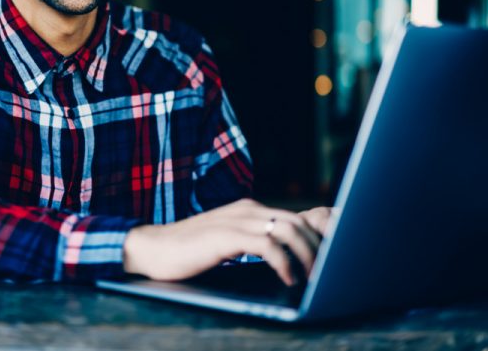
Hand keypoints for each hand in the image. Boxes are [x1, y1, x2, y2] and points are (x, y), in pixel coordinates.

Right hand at [123, 198, 331, 285]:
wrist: (154, 248)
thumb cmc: (191, 250)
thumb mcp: (229, 241)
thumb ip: (253, 241)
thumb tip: (284, 257)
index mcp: (250, 209)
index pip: (295, 215)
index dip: (318, 234)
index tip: (332, 256)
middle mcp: (248, 209)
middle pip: (298, 221)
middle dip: (318, 247)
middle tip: (326, 272)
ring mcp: (237, 220)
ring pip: (288, 230)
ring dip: (307, 255)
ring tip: (310, 277)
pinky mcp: (226, 236)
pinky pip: (267, 245)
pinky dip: (283, 263)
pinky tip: (286, 278)